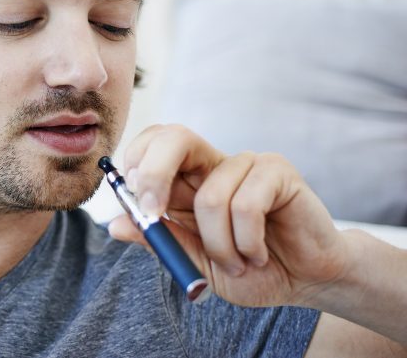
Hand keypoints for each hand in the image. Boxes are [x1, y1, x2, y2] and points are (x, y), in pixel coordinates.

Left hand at [108, 124, 348, 307]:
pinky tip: (257, 254)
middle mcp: (214, 165)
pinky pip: (246, 205)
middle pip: (175, 137)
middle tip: (152, 211)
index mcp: (189, 179)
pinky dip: (246, 243)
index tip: (134, 199)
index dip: (137, 162)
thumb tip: (115, 224)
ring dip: (219, 245)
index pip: (154, 144)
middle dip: (154, 172)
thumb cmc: (248, 269)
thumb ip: (160, 240)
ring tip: (237, 263)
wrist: (304, 282)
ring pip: (211, 196)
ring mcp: (247, 164)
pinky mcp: (278, 172)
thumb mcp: (194, 262)